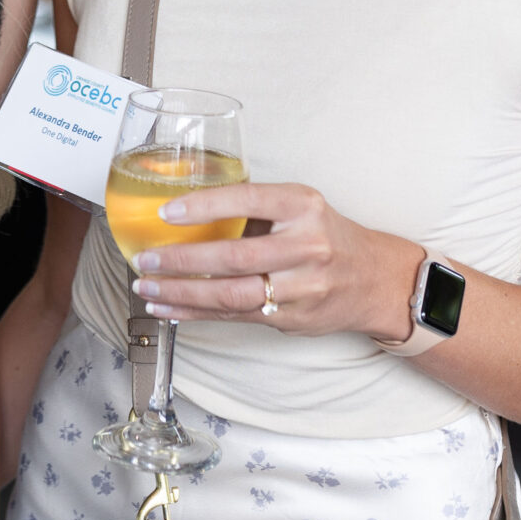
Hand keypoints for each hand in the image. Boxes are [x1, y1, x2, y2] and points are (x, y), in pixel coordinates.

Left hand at [127, 182, 421, 343]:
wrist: (374, 280)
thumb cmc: (327, 235)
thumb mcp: (301, 206)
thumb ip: (255, 206)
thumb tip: (188, 203)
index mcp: (304, 206)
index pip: (248, 201)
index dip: (204, 206)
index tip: (166, 212)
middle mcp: (307, 246)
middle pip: (234, 257)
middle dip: (182, 260)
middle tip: (145, 257)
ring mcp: (301, 288)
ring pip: (231, 295)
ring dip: (181, 293)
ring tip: (147, 286)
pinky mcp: (290, 318)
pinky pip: (234, 317)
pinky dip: (195, 313)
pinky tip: (167, 308)